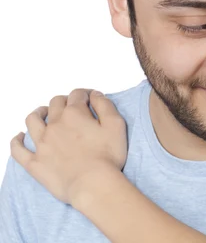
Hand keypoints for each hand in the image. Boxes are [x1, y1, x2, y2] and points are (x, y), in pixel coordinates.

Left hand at [10, 89, 126, 205]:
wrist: (92, 184)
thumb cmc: (108, 155)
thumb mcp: (116, 125)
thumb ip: (105, 105)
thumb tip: (95, 95)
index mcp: (74, 114)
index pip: (77, 95)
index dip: (85, 94)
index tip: (92, 98)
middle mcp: (54, 124)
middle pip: (55, 103)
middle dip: (64, 101)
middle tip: (72, 107)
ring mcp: (42, 143)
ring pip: (32, 120)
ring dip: (38, 113)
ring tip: (44, 114)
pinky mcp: (34, 162)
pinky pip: (18, 149)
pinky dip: (17, 141)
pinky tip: (20, 137)